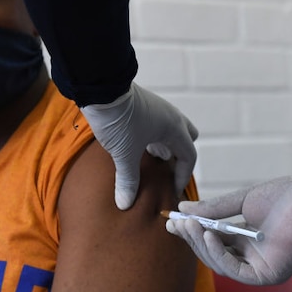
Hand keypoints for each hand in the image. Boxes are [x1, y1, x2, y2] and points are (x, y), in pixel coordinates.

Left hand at [80, 83, 198, 209]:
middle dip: (178, 157)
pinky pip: (158, 125)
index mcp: (174, 128)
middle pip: (186, 139)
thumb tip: (126, 204)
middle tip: (164, 172)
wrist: (102, 87)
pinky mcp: (145, 105)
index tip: (172, 191)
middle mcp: (171, 117)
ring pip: (171, 131)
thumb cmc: (119, 120)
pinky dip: (154, 138)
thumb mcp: (124, 153)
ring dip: (165, 147)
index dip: (183, 176)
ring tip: (149, 163)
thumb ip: (128, 180)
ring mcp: (158, 108)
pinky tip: (138, 146)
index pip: (189, 156)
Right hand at [166, 173, 291, 284]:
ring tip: (189, 226)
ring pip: (220, 262)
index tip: (172, 219)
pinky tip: (209, 236)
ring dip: (202, 244)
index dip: (192, 230)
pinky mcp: (266, 274)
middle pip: (213, 252)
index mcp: (247, 237)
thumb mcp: (242, 200)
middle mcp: (251, 254)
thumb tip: (183, 209)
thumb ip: (213, 209)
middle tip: (174, 223)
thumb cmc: (285, 196)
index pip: (213, 238)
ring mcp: (259, 266)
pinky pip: (235, 269)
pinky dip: (219, 255)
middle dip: (192, 238)